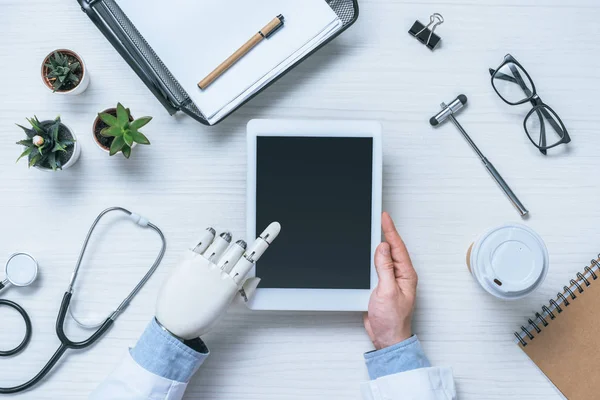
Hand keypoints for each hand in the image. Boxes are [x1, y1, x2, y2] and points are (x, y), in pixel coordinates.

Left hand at [155, 223, 279, 339]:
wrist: (172, 325)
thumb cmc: (200, 319)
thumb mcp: (226, 308)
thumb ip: (243, 292)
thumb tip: (257, 279)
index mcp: (231, 285)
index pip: (252, 257)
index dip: (265, 240)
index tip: (274, 227)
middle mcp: (219, 272)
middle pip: (238, 247)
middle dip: (238, 247)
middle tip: (232, 253)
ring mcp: (202, 264)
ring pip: (222, 240)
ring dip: (225, 240)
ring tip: (219, 247)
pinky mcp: (187, 259)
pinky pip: (202, 239)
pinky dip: (209, 234)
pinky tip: (210, 237)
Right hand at [363, 212, 417, 349]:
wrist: (387, 338)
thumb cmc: (392, 321)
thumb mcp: (387, 291)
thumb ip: (385, 268)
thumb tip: (382, 248)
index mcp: (406, 275)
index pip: (397, 247)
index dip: (390, 231)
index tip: (384, 217)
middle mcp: (400, 276)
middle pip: (392, 249)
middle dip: (386, 233)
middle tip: (379, 218)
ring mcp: (391, 281)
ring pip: (384, 257)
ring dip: (379, 245)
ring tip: (375, 229)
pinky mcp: (382, 286)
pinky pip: (378, 267)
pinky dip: (372, 258)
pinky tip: (369, 252)